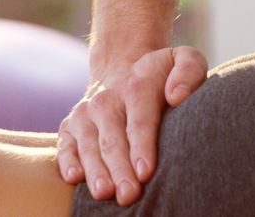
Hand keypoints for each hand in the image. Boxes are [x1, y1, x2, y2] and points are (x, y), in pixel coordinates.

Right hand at [57, 46, 207, 205]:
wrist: (121, 65)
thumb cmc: (159, 74)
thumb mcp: (183, 60)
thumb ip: (189, 71)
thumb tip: (177, 96)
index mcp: (136, 87)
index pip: (139, 120)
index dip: (142, 146)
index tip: (146, 171)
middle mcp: (106, 100)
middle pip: (113, 139)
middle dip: (120, 168)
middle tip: (129, 194)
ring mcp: (85, 113)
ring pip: (89, 145)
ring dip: (95, 170)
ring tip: (104, 193)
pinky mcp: (69, 126)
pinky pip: (65, 145)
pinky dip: (67, 161)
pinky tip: (74, 178)